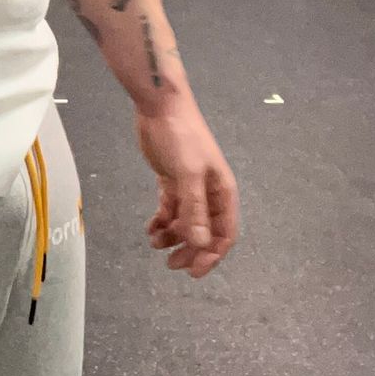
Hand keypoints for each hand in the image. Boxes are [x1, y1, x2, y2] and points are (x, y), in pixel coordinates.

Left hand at [135, 98, 238, 278]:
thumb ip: (194, 209)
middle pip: (204, 231)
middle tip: (171, 264)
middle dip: (190, 250)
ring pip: (185, 222)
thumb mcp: (188, 173)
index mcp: (221, 191)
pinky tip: (150, 228)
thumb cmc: (180, 136)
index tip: (193, 271)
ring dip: (172, 236)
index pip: (224, 233)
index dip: (211, 255)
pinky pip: (170, 208)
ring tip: (154, 242)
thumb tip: (200, 245)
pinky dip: (161, 221)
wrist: (160, 104)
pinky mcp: (171, 179)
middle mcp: (208, 192)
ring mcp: (189, 186)